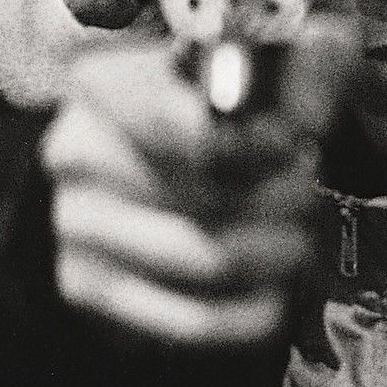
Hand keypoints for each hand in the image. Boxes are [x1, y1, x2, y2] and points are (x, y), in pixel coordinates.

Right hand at [41, 14, 354, 348]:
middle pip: (211, 197)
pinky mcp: (86, 286)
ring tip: (295, 238)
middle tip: (307, 193)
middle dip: (283, 200)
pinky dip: (252, 311)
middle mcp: (78, 149)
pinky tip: (272, 291)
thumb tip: (310, 117)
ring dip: (276, 254)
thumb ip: (304, 71)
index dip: (263, 145)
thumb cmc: (206, 111)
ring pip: (209, 260)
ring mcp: (76, 222)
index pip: (195, 126)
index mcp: (110, 82)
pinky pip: (191, 319)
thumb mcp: (263, 67)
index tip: (295, 147)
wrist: (126, 170)